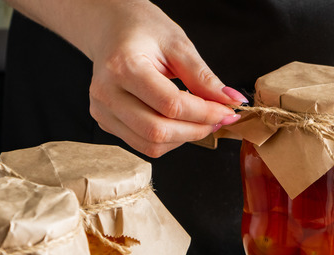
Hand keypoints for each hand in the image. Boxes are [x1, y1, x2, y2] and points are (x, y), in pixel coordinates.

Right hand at [84, 1, 243, 156]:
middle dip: (197, 129)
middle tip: (218, 118)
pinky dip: (170, 139)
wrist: (111, 30)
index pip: (171, 105)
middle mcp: (107, 93)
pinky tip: (180, 121)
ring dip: (185, 138)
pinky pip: (144, 144)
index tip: (228, 110)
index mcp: (123, 67)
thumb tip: (231, 101)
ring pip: (151, 145)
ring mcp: (103, 111)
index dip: (205, 113)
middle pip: (158, 131)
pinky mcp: (106, 122)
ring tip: (201, 119)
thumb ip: (203, 77)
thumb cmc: (143, 32)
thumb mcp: (178, 45)